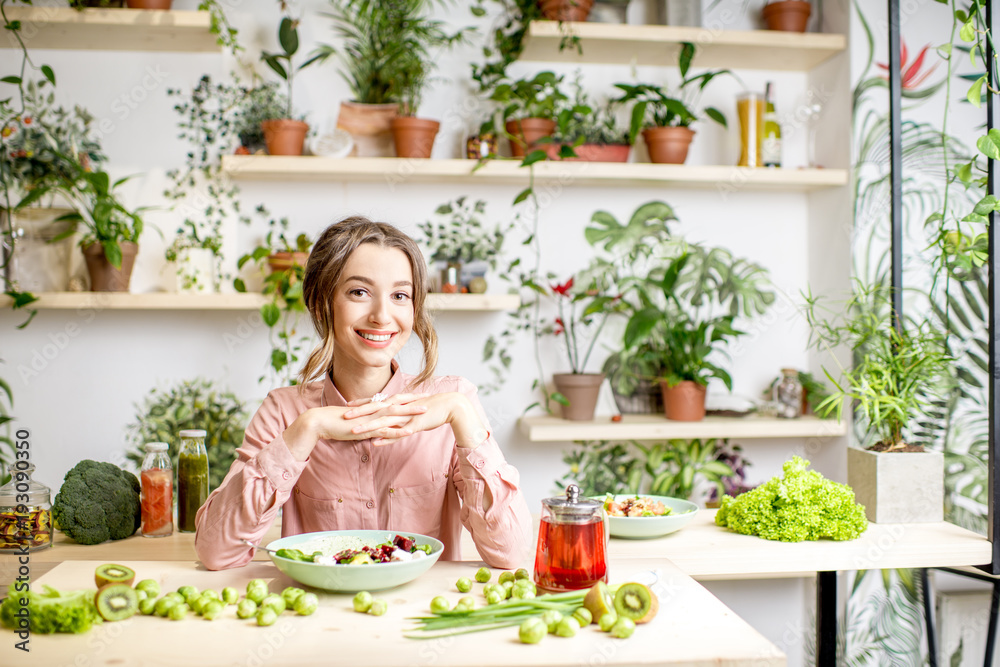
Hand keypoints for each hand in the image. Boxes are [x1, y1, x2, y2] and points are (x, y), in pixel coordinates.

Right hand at [283, 393, 428, 459]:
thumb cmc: (337, 423)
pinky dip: (398, 431)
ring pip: (395, 414)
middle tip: (430, 397)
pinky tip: (409, 431)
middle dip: (414, 401)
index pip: (393, 400)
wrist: (321, 421)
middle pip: (398, 403)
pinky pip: (385, 430)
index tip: (420, 395)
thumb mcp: (356, 423)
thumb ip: (367, 424)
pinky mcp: (366, 429)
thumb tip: (374, 428)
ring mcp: (371, 419)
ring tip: (426, 411)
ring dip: (411, 412)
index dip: (407, 398)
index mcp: (372, 408)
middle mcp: (373, 410)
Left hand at [346, 392, 487, 447]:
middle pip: (375, 409)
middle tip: (343, 416)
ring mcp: (406, 416)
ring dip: (367, 426)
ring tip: (353, 431)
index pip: (377, 401)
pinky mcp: (413, 425)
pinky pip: (397, 433)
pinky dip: (385, 438)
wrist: (451, 406)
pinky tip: (375, 443)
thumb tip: (395, 416)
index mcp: (399, 402)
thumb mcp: (414, 409)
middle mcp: (400, 407)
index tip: (348, 406)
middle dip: (359, 413)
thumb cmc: (432, 409)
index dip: (362, 404)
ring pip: (383, 421)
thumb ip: (403, 413)